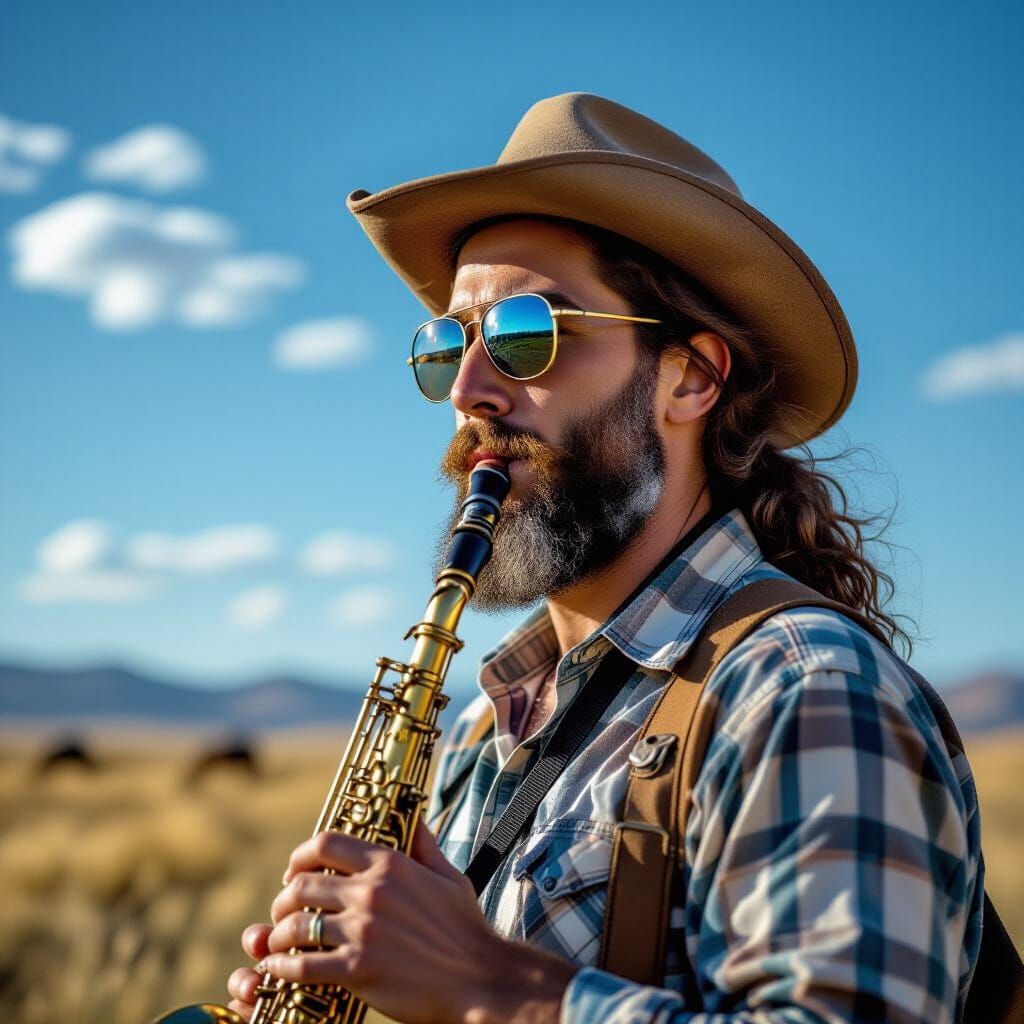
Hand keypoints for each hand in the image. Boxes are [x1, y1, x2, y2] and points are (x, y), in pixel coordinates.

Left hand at [227, 821, 574, 1023]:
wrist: (481, 978)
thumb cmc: (465, 929)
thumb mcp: (449, 877)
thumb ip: (425, 846)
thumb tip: (416, 819)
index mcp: (390, 865)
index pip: (327, 844)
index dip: (300, 856)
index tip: (294, 871)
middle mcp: (372, 892)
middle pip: (303, 884)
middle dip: (284, 899)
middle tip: (283, 911)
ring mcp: (364, 930)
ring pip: (297, 924)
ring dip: (279, 934)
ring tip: (279, 942)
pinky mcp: (359, 969)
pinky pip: (303, 965)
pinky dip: (282, 966)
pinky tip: (278, 969)